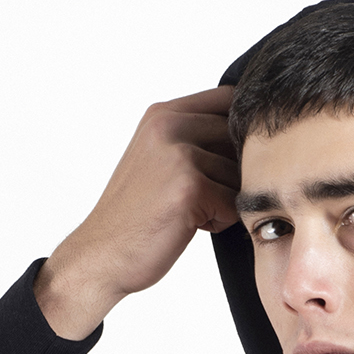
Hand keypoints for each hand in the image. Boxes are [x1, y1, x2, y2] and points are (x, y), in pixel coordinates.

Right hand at [35, 86, 238, 338]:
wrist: (103, 254)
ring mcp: (179, 154)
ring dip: (226, 199)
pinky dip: (220, 221)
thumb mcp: (157, 158)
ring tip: (193, 212)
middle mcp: (169, 124)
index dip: (240, 132)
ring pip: (240, 174)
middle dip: (234, 172)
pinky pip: (234, 203)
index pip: (228, 100)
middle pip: (239, 138)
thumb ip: (193, 137)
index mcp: (163, 113)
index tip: (225, 163)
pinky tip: (191, 226)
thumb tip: (250, 134)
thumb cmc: (136, 214)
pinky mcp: (190, 186)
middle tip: (206, 197)